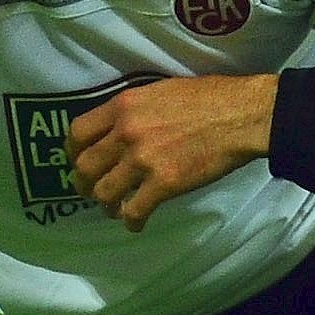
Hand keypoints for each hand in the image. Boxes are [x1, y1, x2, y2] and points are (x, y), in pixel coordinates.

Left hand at [67, 74, 275, 232]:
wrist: (240, 115)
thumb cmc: (207, 97)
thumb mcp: (159, 91)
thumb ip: (133, 110)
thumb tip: (117, 128)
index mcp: (124, 105)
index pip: (78, 132)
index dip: (73, 152)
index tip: (80, 161)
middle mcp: (126, 131)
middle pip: (85, 166)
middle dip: (84, 184)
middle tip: (92, 191)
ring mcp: (143, 159)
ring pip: (104, 193)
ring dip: (106, 205)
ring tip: (114, 209)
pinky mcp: (164, 184)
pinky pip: (134, 212)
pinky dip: (131, 222)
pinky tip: (136, 224)